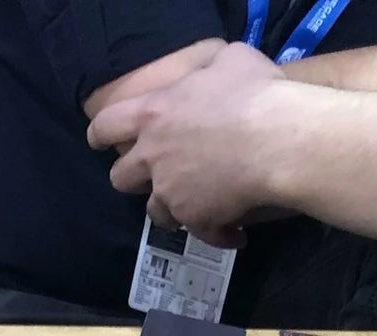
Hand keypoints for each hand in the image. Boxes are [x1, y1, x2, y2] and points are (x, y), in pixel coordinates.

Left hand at [87, 42, 291, 246]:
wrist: (278, 140)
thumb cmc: (254, 93)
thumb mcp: (230, 59)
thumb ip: (207, 69)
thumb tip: (209, 74)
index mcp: (154, 114)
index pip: (106, 125)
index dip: (99, 134)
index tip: (98, 142)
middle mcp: (153, 157)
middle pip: (121, 178)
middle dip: (134, 178)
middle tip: (154, 175)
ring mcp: (170, 192)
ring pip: (155, 211)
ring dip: (172, 210)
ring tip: (196, 206)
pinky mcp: (195, 218)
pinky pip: (202, 234)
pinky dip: (217, 234)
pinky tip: (234, 235)